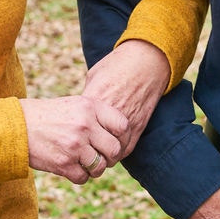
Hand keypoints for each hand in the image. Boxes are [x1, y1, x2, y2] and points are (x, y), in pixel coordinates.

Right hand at [21, 96, 129, 183]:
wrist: (17, 126)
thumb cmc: (49, 115)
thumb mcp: (75, 104)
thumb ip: (97, 115)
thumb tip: (121, 133)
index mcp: (90, 107)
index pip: (122, 126)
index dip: (122, 137)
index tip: (115, 141)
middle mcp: (85, 126)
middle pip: (114, 150)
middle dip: (110, 157)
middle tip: (101, 157)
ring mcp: (75, 146)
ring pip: (100, 166)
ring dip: (95, 169)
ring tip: (85, 163)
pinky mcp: (64, 164)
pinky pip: (83, 177)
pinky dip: (80, 176)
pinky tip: (72, 168)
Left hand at [83, 40, 170, 158]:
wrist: (147, 62)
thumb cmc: (117, 65)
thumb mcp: (94, 77)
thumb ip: (87, 98)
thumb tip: (77, 113)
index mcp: (94, 101)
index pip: (78, 130)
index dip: (74, 137)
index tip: (72, 139)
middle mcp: (109, 115)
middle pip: (93, 144)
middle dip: (87, 151)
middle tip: (84, 153)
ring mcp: (126, 122)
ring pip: (111, 151)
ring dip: (104, 156)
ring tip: (98, 156)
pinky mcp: (139, 126)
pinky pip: (127, 149)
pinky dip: (119, 153)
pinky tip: (113, 151)